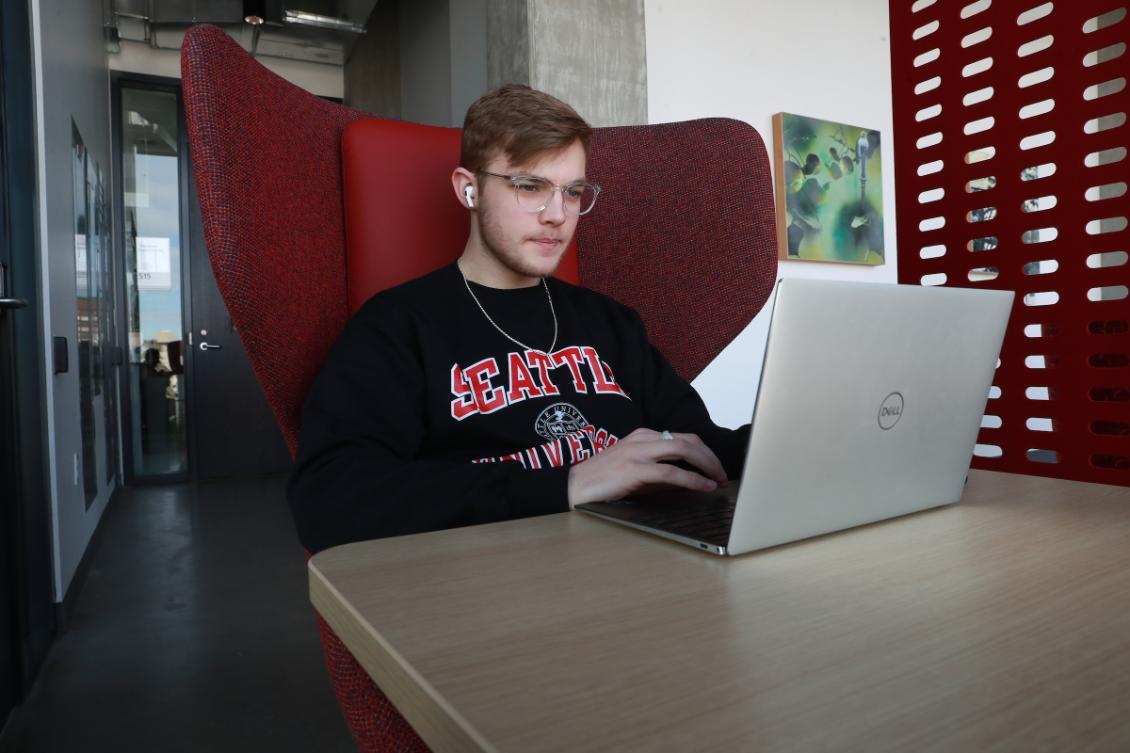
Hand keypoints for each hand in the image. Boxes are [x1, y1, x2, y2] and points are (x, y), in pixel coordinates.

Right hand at [566, 428, 727, 508]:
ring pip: (684, 450)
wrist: (575, 486)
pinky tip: (703, 487)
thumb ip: (660, 473)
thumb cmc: (603, 481)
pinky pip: (671, 471)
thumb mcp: (636, 471)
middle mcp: (643, 439)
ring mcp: (638, 452)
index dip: (704, 451)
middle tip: (723, 474)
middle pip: (688, 440)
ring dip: (707, 465)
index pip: (683, 437)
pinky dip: (692, 479)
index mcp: (643, 436)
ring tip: (718, 480)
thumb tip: (689, 483)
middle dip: (710, 457)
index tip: (715, 467)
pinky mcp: (635, 469)